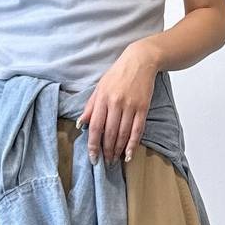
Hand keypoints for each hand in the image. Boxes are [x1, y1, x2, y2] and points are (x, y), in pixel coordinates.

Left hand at [76, 41, 159, 164]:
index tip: (92, 157)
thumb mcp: (100, 87)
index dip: (93, 145)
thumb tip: (81, 124)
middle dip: (106, 151)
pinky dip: (133, 144)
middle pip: (109, 133)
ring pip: (122, 134)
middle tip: (105, 162)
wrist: (140, 61)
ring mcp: (130, 106)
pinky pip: (137, 130)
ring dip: (118, 150)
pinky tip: (128, 154)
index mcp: (102, 98)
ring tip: (114, 160)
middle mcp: (116, 103)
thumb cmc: (117, 74)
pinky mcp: (143, 108)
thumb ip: (91, 107)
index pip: (96, 127)